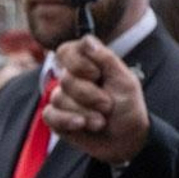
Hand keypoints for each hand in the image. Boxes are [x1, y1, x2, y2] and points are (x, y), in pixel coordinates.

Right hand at [43, 37, 149, 165]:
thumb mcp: (124, 81)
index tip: (97, 74)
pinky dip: (69, 121)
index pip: (67, 51)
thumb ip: (106, 59)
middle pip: (66, 79)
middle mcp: (72, 79)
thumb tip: (87, 39)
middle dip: (90, 95)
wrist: (126, 139)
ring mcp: (62, 98)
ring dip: (85, 112)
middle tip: (108, 104)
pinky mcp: (55, 117)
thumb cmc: (128, 107)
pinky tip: (83, 125)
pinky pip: (50, 115)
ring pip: (59, 99)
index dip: (79, 63)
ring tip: (101, 120)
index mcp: (88, 65)